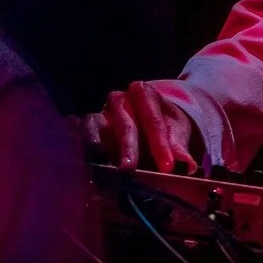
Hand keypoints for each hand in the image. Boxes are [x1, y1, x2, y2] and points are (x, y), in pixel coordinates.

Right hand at [74, 82, 201, 173]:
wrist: (152, 122)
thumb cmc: (165, 125)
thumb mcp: (177, 131)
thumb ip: (179, 146)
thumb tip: (186, 164)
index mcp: (144, 94)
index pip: (152, 118)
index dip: (160, 143)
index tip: (168, 166)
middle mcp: (120, 100)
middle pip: (124, 124)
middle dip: (128, 148)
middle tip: (130, 169)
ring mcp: (101, 113)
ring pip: (94, 124)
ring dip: (96, 144)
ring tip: (99, 163)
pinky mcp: (88, 127)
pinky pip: (77, 131)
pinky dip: (75, 141)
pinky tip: (76, 156)